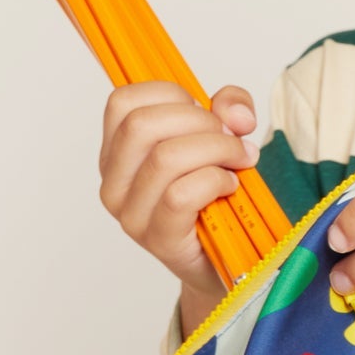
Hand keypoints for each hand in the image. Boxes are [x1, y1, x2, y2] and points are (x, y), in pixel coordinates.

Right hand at [97, 79, 261, 297]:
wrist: (222, 260)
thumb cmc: (215, 195)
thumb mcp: (221, 138)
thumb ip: (229, 110)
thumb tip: (235, 114)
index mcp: (118, 152)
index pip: (123, 102)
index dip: (171, 94)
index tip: (204, 110)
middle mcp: (114, 182)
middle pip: (142, 125)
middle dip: (200, 121)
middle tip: (231, 138)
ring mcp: (131, 214)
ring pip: (164, 158)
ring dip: (216, 150)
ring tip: (240, 161)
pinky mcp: (157, 238)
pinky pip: (181, 195)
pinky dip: (215, 181)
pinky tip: (230, 186)